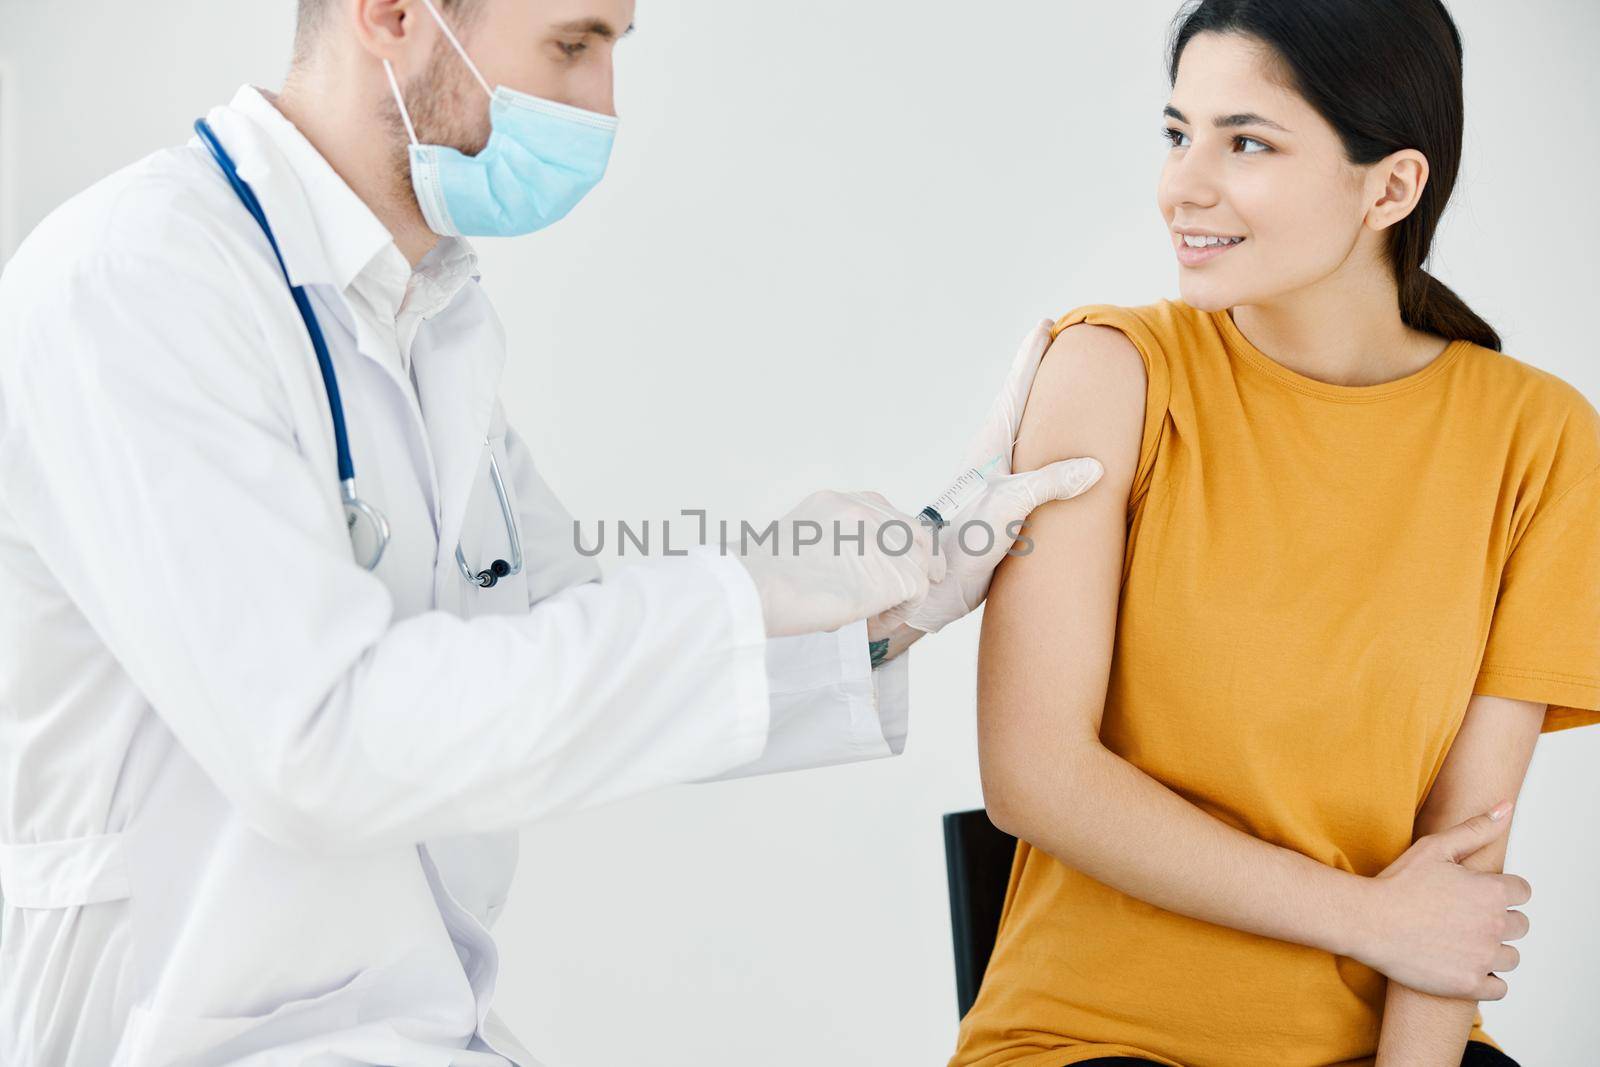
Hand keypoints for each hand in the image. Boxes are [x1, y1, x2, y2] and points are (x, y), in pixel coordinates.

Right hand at [734, 490, 945, 638]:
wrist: (757, 589)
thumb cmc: (763, 577)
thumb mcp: (799, 539)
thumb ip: (831, 542)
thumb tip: (849, 567)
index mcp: (838, 502)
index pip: (886, 512)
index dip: (896, 541)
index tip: (896, 560)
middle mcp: (864, 512)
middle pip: (914, 532)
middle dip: (919, 559)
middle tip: (916, 586)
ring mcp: (882, 540)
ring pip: (919, 563)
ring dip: (905, 593)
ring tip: (877, 615)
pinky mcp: (895, 572)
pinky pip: (917, 593)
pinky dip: (900, 612)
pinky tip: (874, 623)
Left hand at [874, 317, 1102, 634]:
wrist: (939, 581)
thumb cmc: (965, 542)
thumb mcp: (1010, 507)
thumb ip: (1050, 482)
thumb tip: (1094, 466)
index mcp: (992, 445)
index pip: (1017, 389)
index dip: (1032, 357)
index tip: (1046, 326)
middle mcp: (993, 454)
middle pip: (1021, 400)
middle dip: (1040, 371)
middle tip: (1058, 341)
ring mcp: (997, 476)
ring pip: (1025, 428)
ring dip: (1042, 404)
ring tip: (1062, 385)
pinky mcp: (1002, 499)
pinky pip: (1031, 457)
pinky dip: (1046, 440)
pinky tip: (1054, 449)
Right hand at [1356, 801, 1530, 998]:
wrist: (1367, 921)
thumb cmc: (1398, 883)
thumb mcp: (1435, 848)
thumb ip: (1476, 828)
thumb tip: (1507, 807)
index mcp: (1492, 892)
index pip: (1522, 893)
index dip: (1500, 891)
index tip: (1475, 894)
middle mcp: (1495, 926)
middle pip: (1520, 925)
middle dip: (1498, 920)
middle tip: (1463, 917)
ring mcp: (1483, 957)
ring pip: (1511, 957)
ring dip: (1493, 950)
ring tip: (1461, 942)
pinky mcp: (1470, 984)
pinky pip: (1500, 987)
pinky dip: (1486, 979)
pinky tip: (1461, 964)